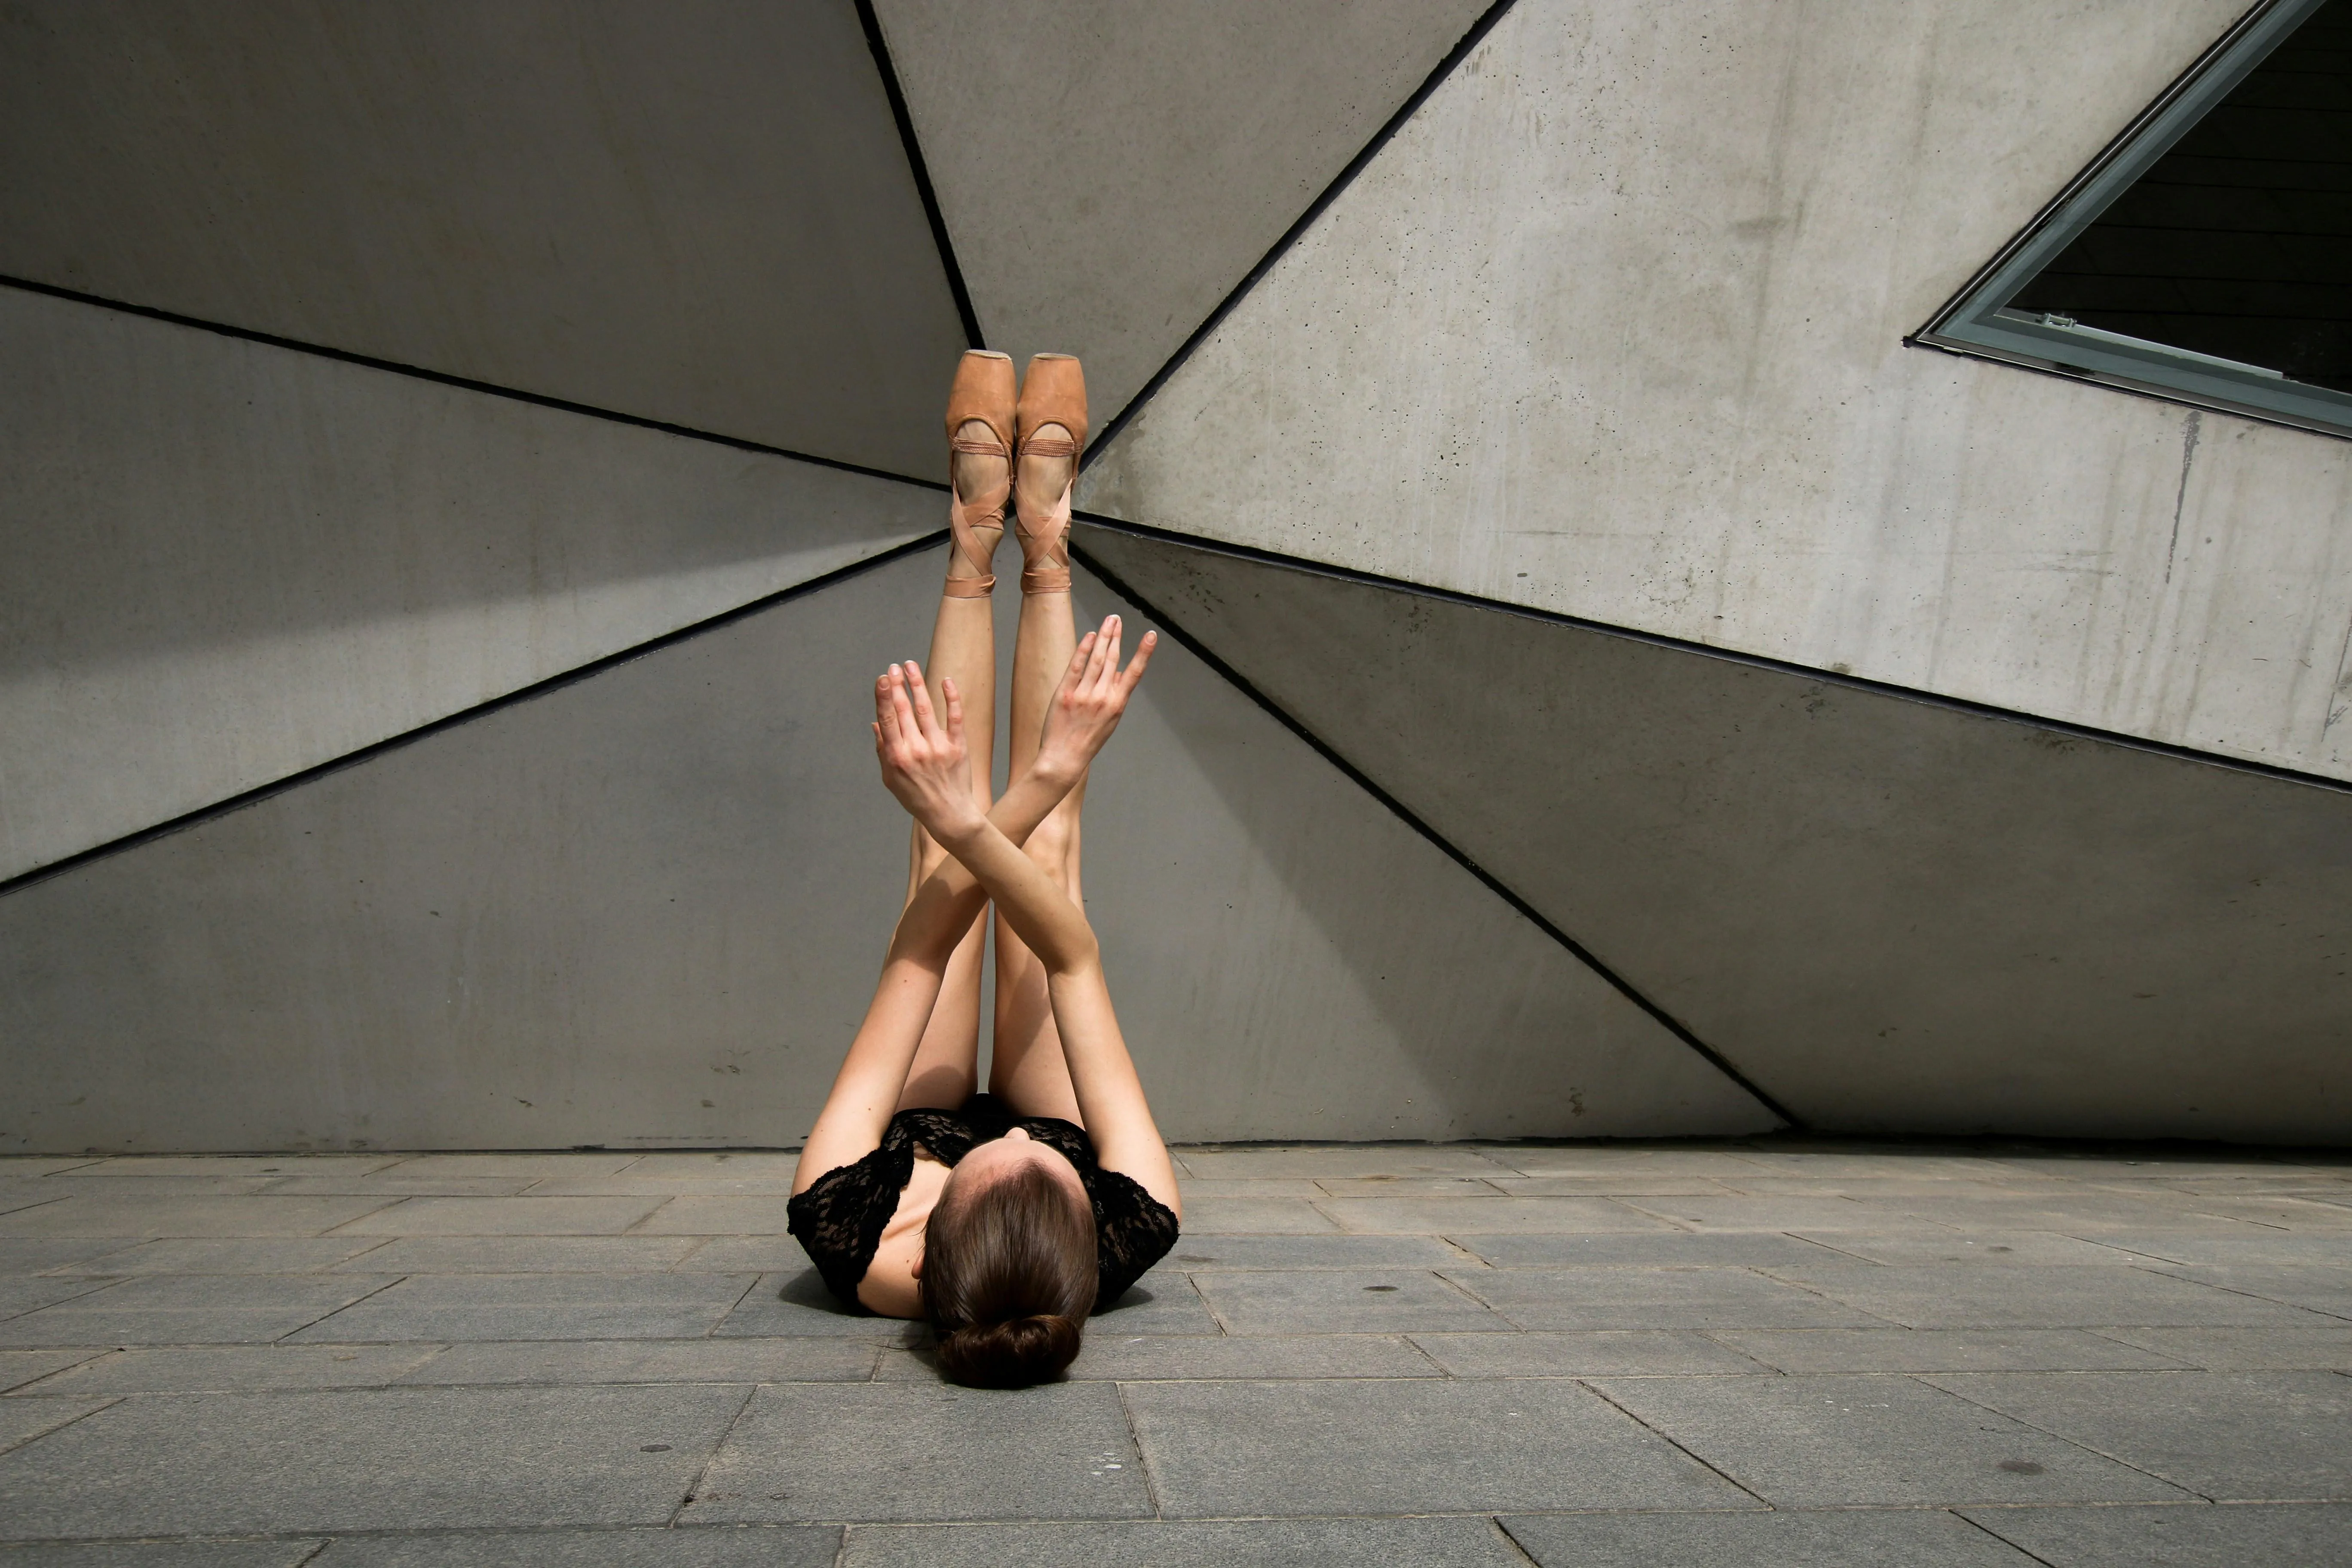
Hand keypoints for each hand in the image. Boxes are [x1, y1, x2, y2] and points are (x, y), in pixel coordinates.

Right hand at [873, 661, 981, 839]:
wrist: (948, 814)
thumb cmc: (915, 797)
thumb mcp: (890, 779)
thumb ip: (882, 750)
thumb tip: (876, 723)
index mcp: (896, 757)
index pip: (887, 720)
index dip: (883, 696)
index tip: (882, 677)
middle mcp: (916, 750)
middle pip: (904, 710)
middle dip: (897, 685)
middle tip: (894, 667)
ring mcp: (937, 748)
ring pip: (926, 709)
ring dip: (917, 684)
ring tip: (910, 666)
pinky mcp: (957, 747)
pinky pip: (955, 718)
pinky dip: (951, 698)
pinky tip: (946, 681)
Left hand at [1032, 615, 1156, 785]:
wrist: (1064, 758)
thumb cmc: (1087, 740)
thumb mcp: (1109, 721)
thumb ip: (1114, 695)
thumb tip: (1117, 672)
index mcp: (1117, 704)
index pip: (1134, 673)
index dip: (1144, 652)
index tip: (1151, 635)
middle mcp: (1102, 697)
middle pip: (1112, 659)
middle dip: (1116, 636)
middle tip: (1117, 619)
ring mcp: (1083, 695)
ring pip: (1097, 659)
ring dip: (1103, 636)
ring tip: (1108, 621)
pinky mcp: (1065, 694)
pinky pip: (1076, 666)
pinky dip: (1084, 649)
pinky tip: (1090, 636)